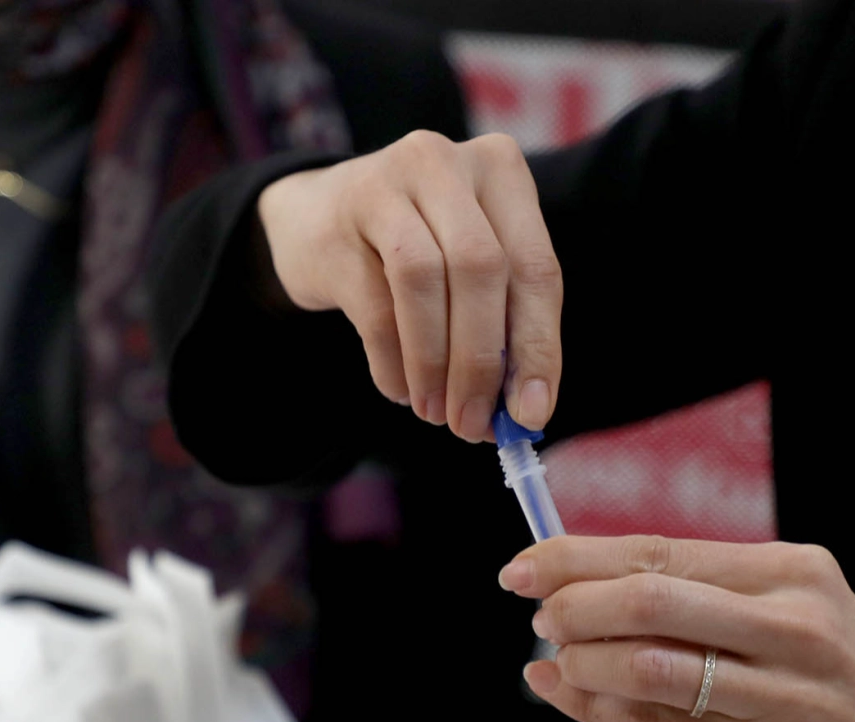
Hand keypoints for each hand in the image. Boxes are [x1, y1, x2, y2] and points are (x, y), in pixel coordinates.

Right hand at [256, 131, 562, 441]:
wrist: (315, 219)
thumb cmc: (414, 251)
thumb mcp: (468, 273)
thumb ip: (503, 329)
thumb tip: (524, 413)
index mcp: (502, 171)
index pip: (536, 268)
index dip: (539, 348)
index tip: (531, 413)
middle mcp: (446, 162)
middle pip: (482, 270)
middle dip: (481, 361)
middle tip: (472, 425)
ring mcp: (387, 182)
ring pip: (424, 282)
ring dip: (434, 364)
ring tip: (434, 413)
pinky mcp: (340, 218)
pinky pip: (374, 304)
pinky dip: (392, 362)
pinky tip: (400, 389)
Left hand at [501, 535, 854, 721]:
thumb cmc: (845, 687)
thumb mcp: (795, 618)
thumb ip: (696, 602)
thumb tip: (577, 592)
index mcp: (792, 574)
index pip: (662, 550)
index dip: (579, 556)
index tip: (526, 564)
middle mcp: (791, 624)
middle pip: (649, 596)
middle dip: (572, 604)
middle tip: (540, 617)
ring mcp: (780, 693)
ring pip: (649, 665)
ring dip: (582, 663)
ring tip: (558, 661)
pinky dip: (598, 710)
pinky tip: (569, 696)